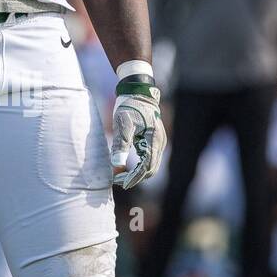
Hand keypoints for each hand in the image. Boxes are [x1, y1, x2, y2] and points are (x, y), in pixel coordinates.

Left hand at [110, 75, 166, 189]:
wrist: (138, 92)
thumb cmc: (129, 106)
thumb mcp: (122, 124)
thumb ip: (121, 144)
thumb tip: (117, 164)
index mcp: (154, 139)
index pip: (147, 166)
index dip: (134, 178)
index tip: (120, 183)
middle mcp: (159, 143)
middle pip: (151, 169)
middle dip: (135, 178)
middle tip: (117, 180)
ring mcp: (158, 143)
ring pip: (151, 166)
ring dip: (137, 173)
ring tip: (119, 175)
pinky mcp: (154, 141)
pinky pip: (149, 159)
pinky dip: (139, 166)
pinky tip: (126, 167)